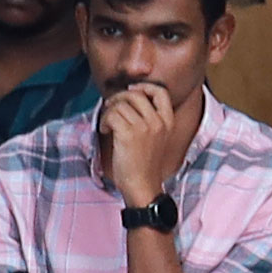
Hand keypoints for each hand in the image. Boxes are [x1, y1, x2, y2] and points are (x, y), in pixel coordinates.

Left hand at [95, 73, 197, 205]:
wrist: (142, 186)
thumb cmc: (143, 164)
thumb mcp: (154, 138)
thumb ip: (148, 120)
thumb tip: (127, 99)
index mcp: (168, 121)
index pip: (161, 91)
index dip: (143, 87)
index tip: (131, 90)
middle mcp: (158, 122)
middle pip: (135, 94)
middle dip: (118, 97)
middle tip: (110, 107)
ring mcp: (144, 127)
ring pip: (120, 104)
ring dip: (108, 112)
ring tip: (107, 125)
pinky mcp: (128, 134)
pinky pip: (111, 115)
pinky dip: (104, 121)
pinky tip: (104, 131)